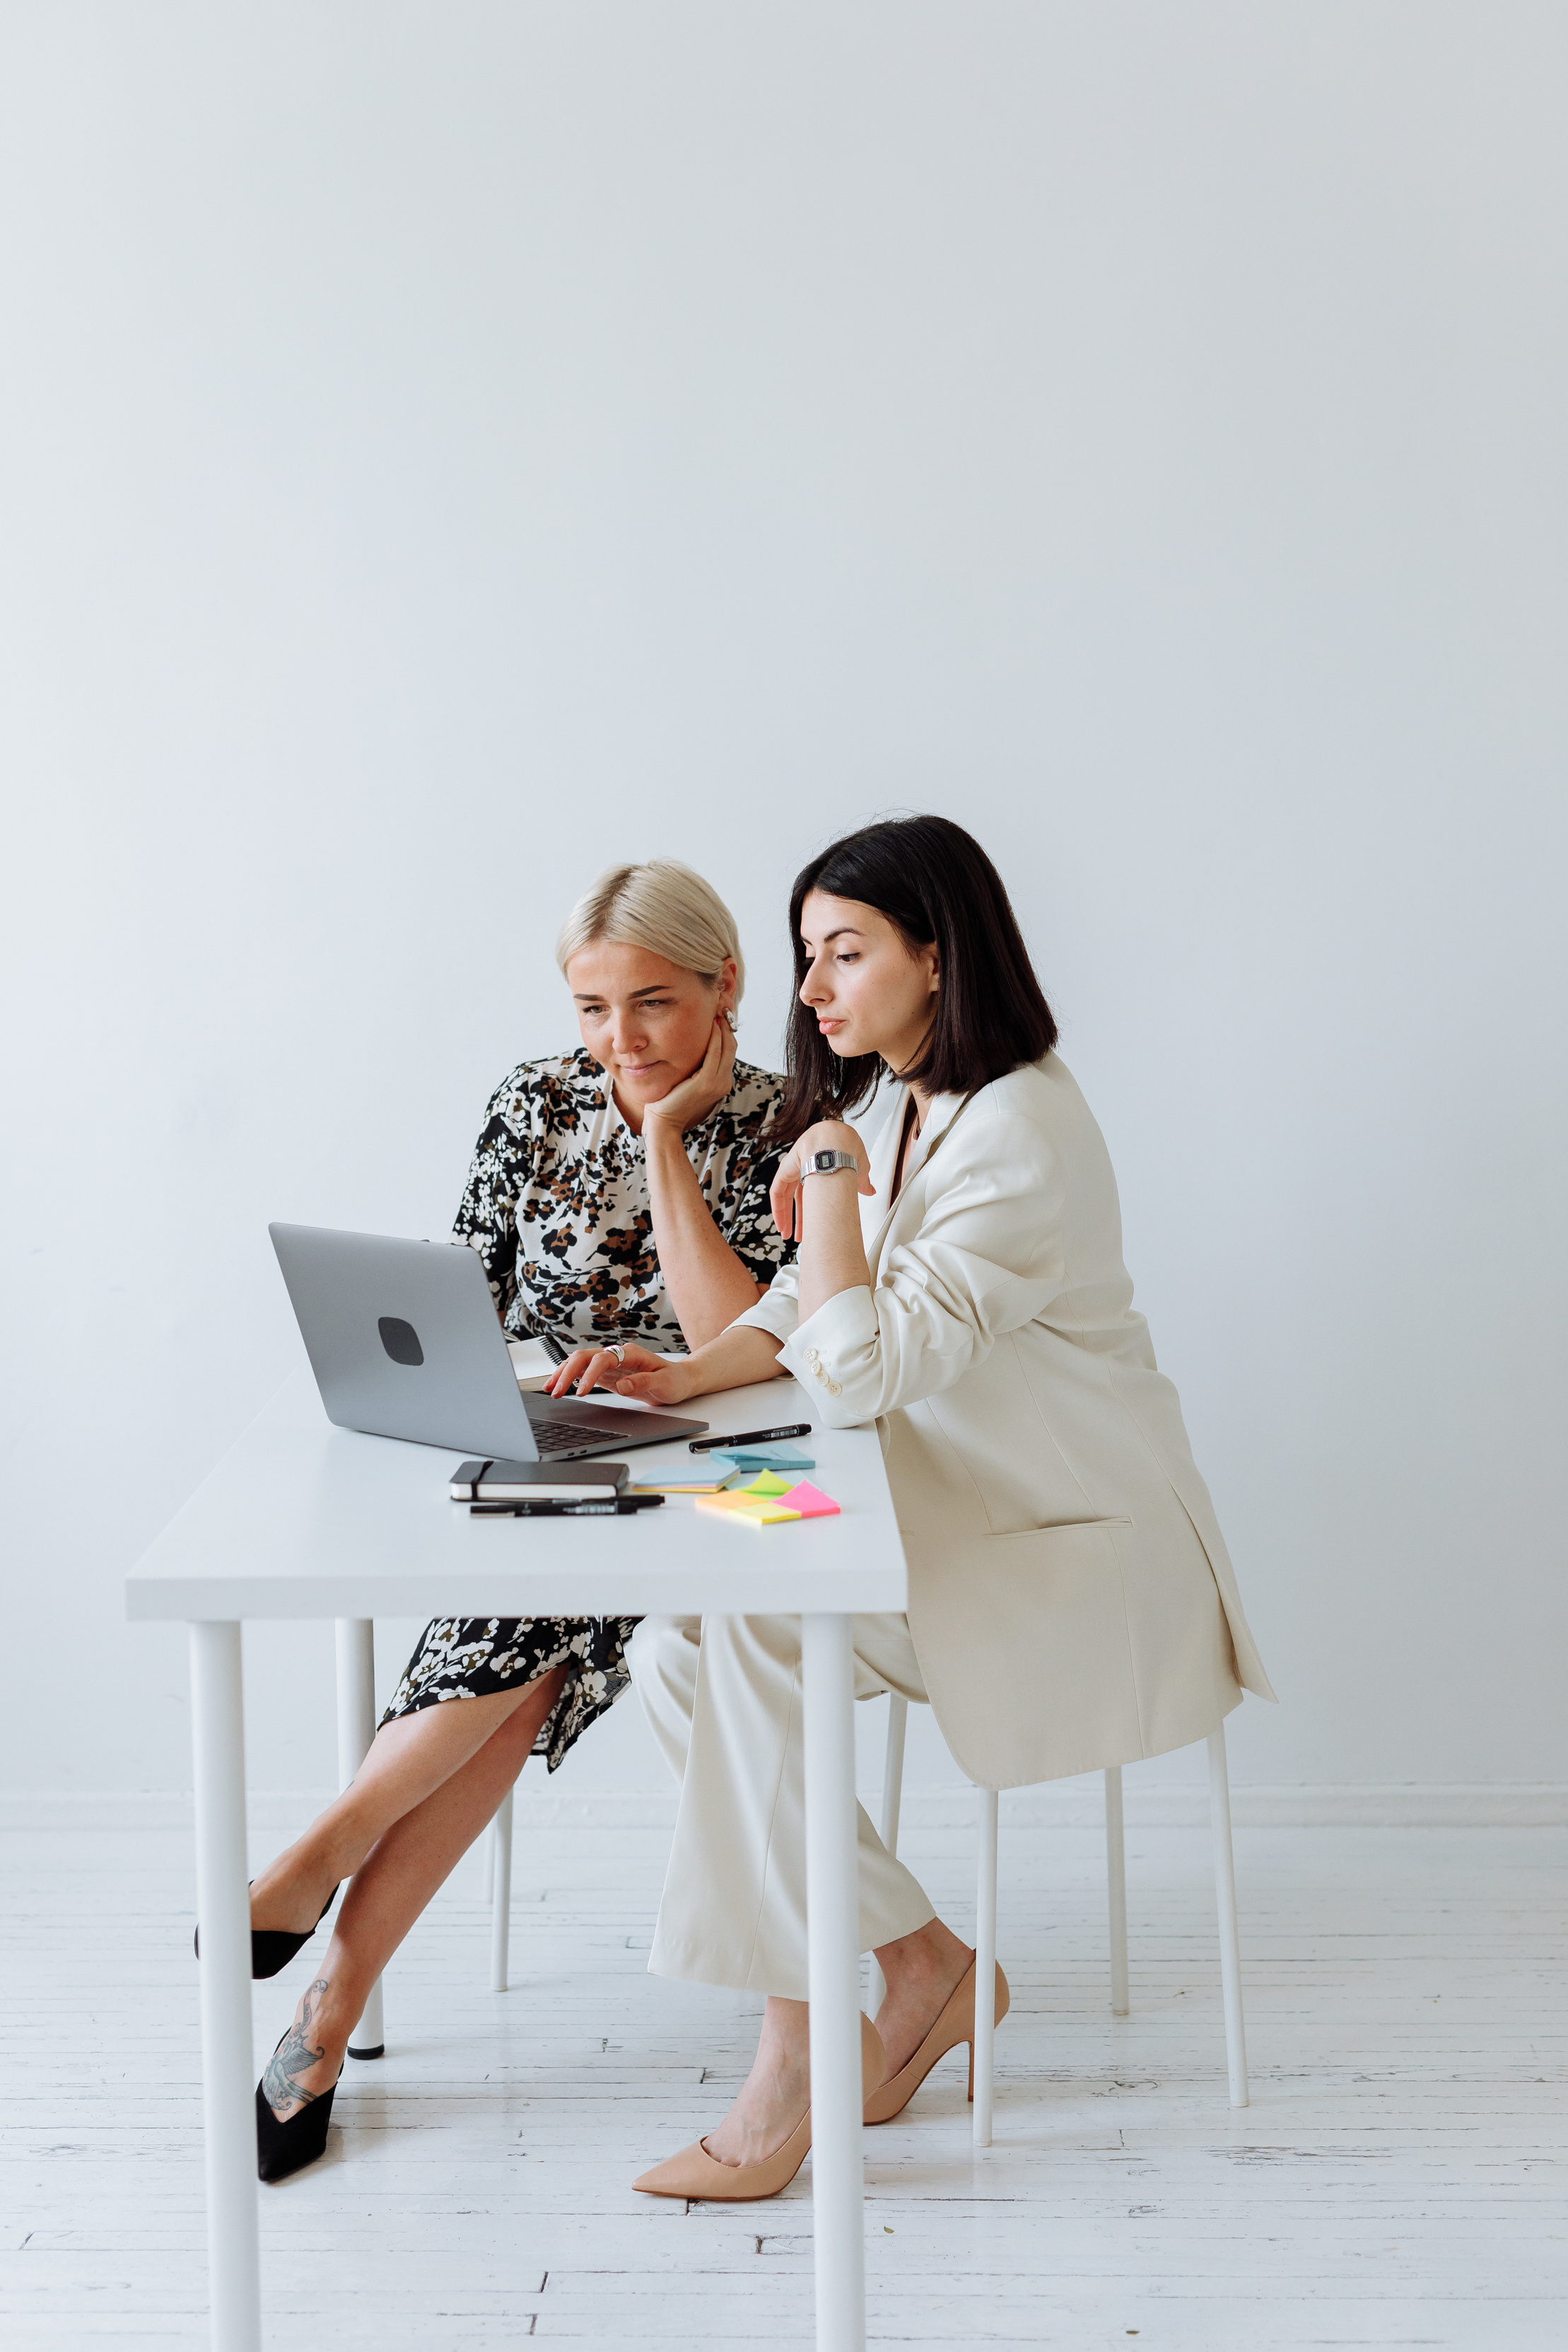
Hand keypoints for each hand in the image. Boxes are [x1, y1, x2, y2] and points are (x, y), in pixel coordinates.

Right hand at [543, 1342, 698, 1407]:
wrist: (680, 1379)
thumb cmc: (674, 1380)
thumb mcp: (665, 1383)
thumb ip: (644, 1382)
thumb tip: (623, 1385)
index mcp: (630, 1353)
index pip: (602, 1359)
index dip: (589, 1374)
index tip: (580, 1391)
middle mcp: (617, 1354)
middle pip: (584, 1356)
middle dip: (567, 1372)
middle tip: (555, 1392)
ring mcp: (610, 1363)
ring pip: (579, 1362)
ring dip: (563, 1373)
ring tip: (549, 1389)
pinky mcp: (607, 1374)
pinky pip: (583, 1372)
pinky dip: (569, 1378)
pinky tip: (559, 1386)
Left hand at [641, 1014, 736, 1137]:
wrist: (664, 1120)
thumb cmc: (672, 1099)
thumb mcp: (690, 1080)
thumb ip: (698, 1066)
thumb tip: (697, 1046)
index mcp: (722, 1082)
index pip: (730, 1051)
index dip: (727, 1032)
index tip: (721, 1015)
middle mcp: (724, 1082)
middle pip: (732, 1047)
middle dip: (728, 1026)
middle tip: (721, 1008)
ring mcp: (717, 1083)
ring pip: (727, 1048)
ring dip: (723, 1028)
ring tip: (717, 1011)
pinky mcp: (706, 1082)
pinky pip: (714, 1054)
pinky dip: (715, 1038)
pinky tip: (711, 1025)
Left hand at [770, 1119, 875, 1242]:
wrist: (840, 1141)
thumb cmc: (849, 1148)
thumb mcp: (860, 1170)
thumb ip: (861, 1182)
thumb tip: (870, 1189)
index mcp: (822, 1167)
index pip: (814, 1193)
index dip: (814, 1210)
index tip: (816, 1225)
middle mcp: (806, 1166)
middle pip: (800, 1198)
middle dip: (800, 1219)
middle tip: (800, 1236)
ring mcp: (795, 1166)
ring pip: (786, 1197)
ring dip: (788, 1218)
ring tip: (790, 1235)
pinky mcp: (786, 1168)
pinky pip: (777, 1192)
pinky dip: (778, 1209)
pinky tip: (781, 1223)